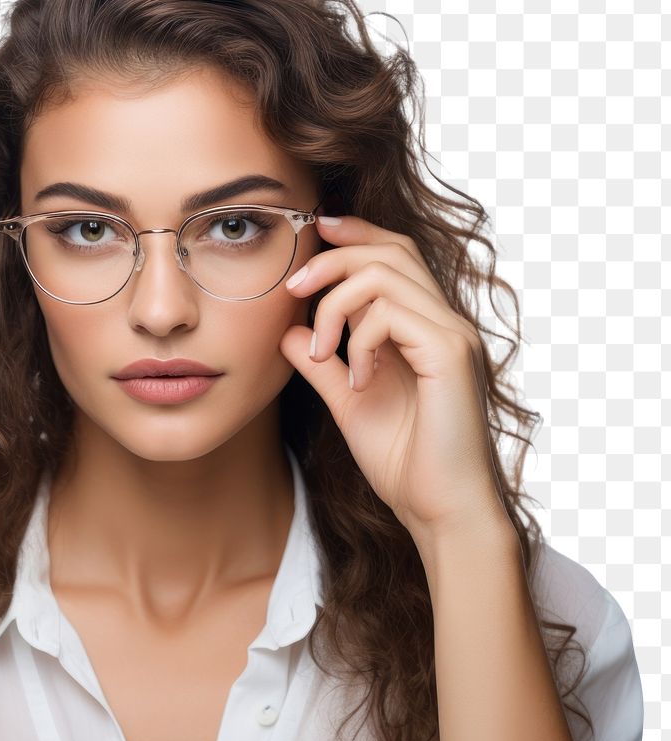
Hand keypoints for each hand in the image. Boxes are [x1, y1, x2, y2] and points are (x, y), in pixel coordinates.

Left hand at [279, 215, 509, 542]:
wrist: (439, 510)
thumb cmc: (403, 460)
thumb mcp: (349, 402)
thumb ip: (324, 365)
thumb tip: (289, 332)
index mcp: (425, 327)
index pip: (395, 254)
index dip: (356, 233)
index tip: (315, 231)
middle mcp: (445, 321)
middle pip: (391, 249)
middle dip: (334, 257)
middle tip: (293, 287)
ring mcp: (452, 335)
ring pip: (385, 275)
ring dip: (336, 306)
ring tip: (322, 352)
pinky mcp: (450, 354)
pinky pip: (392, 314)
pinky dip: (360, 339)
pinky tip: (358, 378)